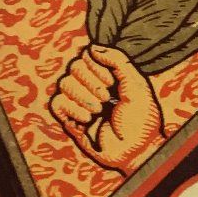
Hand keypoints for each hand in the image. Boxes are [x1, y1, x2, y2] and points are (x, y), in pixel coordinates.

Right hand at [51, 43, 164, 173]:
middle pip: (73, 66)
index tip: (112, 82)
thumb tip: (92, 47)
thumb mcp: (136, 84)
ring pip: (63, 83)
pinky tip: (88, 119)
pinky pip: (56, 103)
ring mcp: (78, 101)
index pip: (87, 53)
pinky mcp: (69, 118)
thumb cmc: (141, 119)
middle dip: (91, 81)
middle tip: (108, 98)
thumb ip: (117, 61)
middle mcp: (90, 85)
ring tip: (99, 110)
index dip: (96, 65)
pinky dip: (72, 109)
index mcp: (107, 74)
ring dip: (83, 96)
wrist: (136, 149)